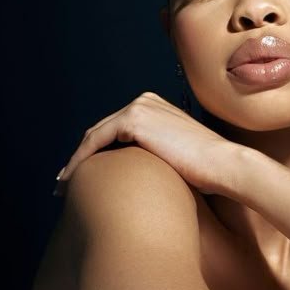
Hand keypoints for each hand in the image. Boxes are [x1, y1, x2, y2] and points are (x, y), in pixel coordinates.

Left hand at [54, 91, 238, 196]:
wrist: (224, 165)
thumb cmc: (208, 170)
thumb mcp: (179, 156)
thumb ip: (159, 155)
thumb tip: (144, 176)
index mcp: (156, 107)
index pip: (116, 130)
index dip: (97, 152)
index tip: (87, 176)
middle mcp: (145, 101)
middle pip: (102, 131)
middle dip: (82, 157)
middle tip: (67, 183)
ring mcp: (138, 108)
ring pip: (94, 135)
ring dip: (76, 161)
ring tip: (65, 187)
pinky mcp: (133, 120)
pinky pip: (95, 141)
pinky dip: (80, 160)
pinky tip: (72, 181)